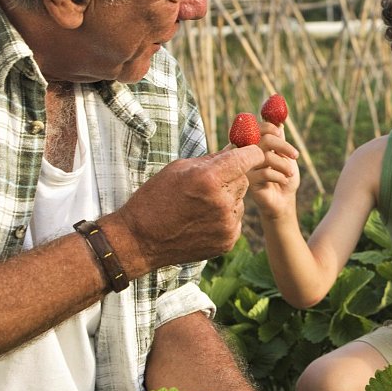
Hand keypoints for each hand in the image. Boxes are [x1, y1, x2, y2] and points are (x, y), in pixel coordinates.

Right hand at [111, 144, 265, 269]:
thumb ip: (212, 159)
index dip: (250, 153)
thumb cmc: (155, 198)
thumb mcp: (179, 169)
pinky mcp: (227, 241)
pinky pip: (235, 221)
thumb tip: (236, 148)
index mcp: (209, 178)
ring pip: (240, 201)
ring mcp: (226, 224)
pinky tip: (201, 221)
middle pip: (244, 180)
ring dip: (227, 199)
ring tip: (200, 206)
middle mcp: (222, 202)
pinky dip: (224, 218)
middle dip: (231, 178)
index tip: (250, 152)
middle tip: (209, 184)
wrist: (140, 240)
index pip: (248, 158)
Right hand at [246, 123, 301, 217]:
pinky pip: (266, 173)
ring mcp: (246, 167)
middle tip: (295, 155)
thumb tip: (279, 121)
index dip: (269, 127)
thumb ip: (280, 139)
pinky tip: (283, 180)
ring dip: (284, 165)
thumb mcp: (285, 156)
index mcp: (254, 144)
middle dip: (283, 146)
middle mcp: (247, 154)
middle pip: (263, 139)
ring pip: (266, 156)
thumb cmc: (284, 176)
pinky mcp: (248, 181)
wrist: (283, 200)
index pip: (256, 127)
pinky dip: (279, 176)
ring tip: (290, 173)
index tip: (281, 133)